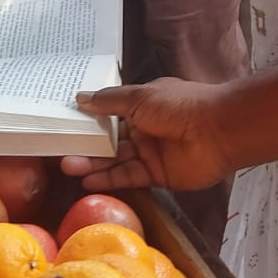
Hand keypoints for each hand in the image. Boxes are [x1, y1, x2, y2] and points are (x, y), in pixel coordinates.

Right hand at [62, 79, 233, 190]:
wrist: (217, 131)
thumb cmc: (178, 106)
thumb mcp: (139, 97)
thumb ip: (108, 101)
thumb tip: (79, 97)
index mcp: (142, 105)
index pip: (109, 114)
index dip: (88, 121)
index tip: (63, 125)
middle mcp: (144, 128)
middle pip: (109, 140)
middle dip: (86, 146)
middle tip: (60, 151)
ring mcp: (150, 153)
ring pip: (115, 160)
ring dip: (93, 163)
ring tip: (68, 166)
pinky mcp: (156, 175)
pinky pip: (128, 177)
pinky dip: (109, 179)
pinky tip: (88, 180)